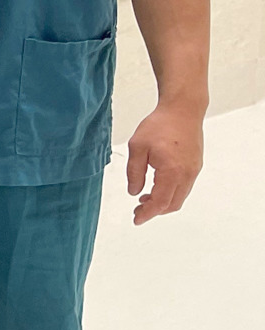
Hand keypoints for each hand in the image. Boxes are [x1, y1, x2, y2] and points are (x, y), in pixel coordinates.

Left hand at [125, 101, 204, 224]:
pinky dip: (171, 192)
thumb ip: (134, 172)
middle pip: (172, 204)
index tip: (136, 219)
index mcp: (171, 171)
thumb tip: (134, 192)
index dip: (147, 214)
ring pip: (180, 196)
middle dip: (155, 211)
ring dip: (163, 202)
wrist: (183, 110)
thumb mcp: (137, 147)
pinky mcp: (196, 165)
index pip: (160, 202)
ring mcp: (194, 170)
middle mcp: (187, 174)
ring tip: (144, 199)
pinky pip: (184, 187)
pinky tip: (157, 186)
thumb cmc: (159, 125)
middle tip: (138, 211)